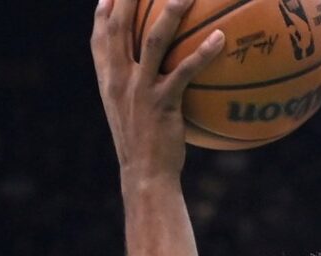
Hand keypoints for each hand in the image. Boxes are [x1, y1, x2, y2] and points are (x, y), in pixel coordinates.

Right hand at [91, 0, 226, 183]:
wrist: (145, 176)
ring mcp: (140, 89)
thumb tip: (153, 74)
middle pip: (120, 26)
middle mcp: (119, 79)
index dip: (103, 12)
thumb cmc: (144, 146)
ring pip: (154, 40)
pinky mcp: (163, 102)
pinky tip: (221, 38)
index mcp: (108, 80)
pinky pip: (185, 70)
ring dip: (171, 13)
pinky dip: (203, 52)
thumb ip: (134, 89)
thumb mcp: (131, 115)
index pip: (99, 38)